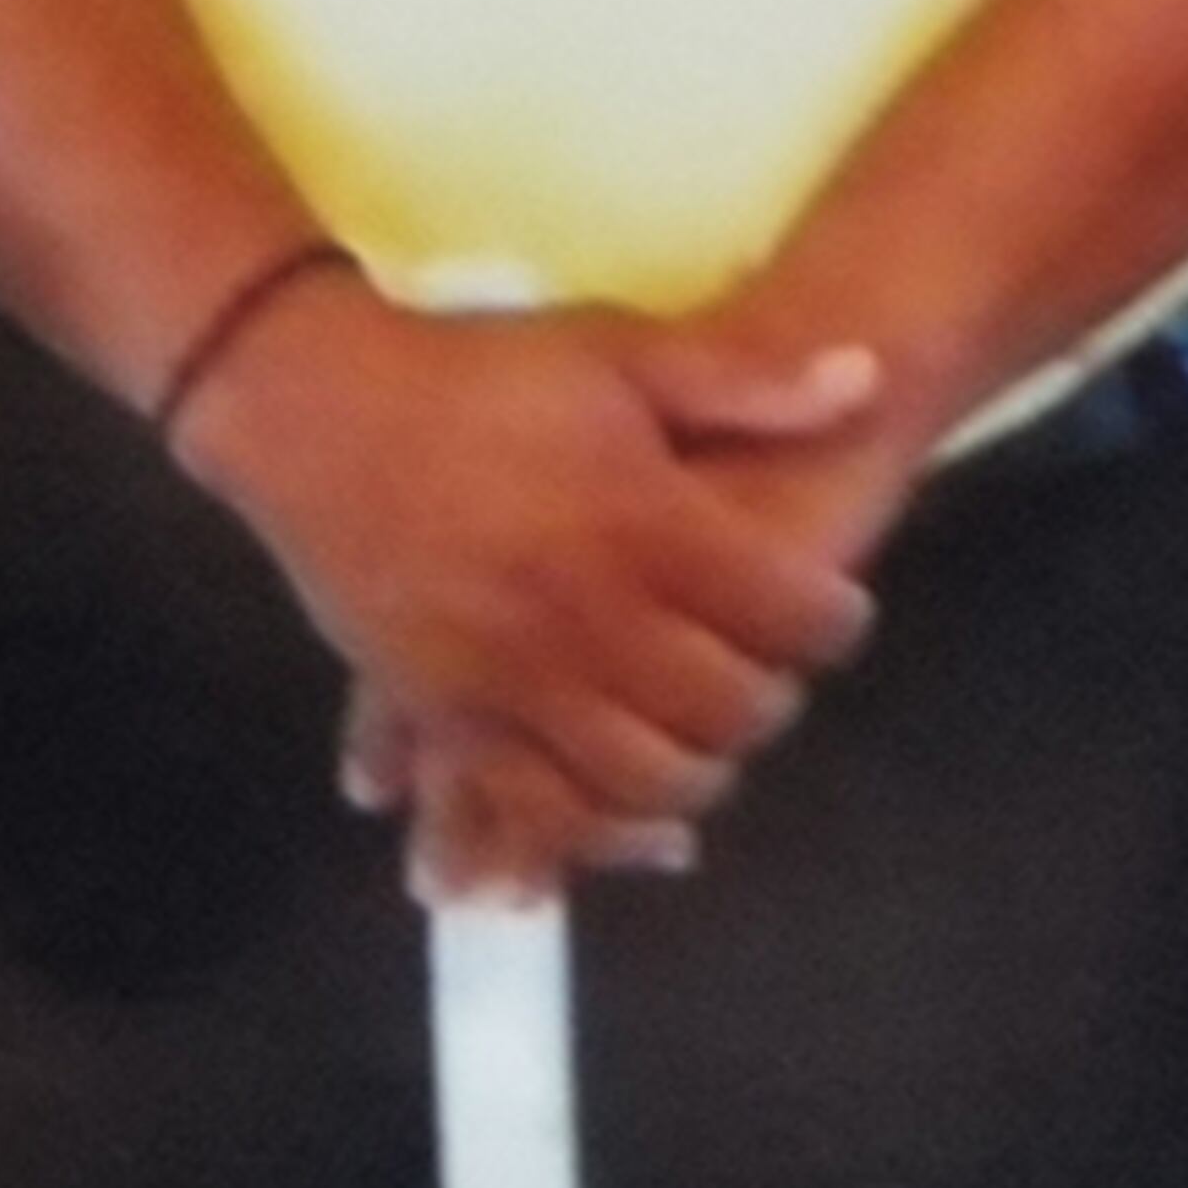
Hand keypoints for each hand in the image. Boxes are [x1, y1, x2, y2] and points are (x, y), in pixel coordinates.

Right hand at [340, 330, 892, 903]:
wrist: (320, 410)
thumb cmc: (482, 372)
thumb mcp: (621, 350)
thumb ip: (745, 382)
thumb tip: (867, 381)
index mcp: (639, 519)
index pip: (781, 607)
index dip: (833, 622)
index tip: (843, 617)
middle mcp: (583, 612)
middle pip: (720, 705)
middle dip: (772, 701)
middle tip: (781, 678)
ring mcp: (509, 675)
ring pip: (640, 775)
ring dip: (698, 775)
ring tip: (717, 743)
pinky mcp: (445, 714)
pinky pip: (536, 806)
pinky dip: (596, 836)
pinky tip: (638, 834)